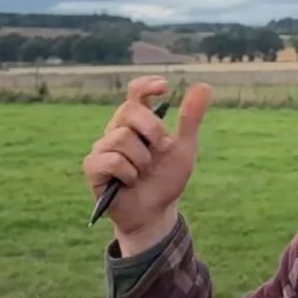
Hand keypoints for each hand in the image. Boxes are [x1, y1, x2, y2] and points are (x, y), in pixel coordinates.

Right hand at [83, 76, 211, 254]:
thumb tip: (204, 85)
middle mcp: (118, 129)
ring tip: (144, 172)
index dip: (146, 85)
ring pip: (121, 137)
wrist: (155, 213)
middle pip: (129, 110)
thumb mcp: (184, 148)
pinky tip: (130, 181)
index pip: (136, 92)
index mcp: (139, 121)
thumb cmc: (166, 178)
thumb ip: (191, 118)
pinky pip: (109, 160)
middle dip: (152, 128)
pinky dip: (127, 173)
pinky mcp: (93, 167)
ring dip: (142, 159)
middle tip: (163, 147)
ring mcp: (103, 147)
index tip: (165, 88)